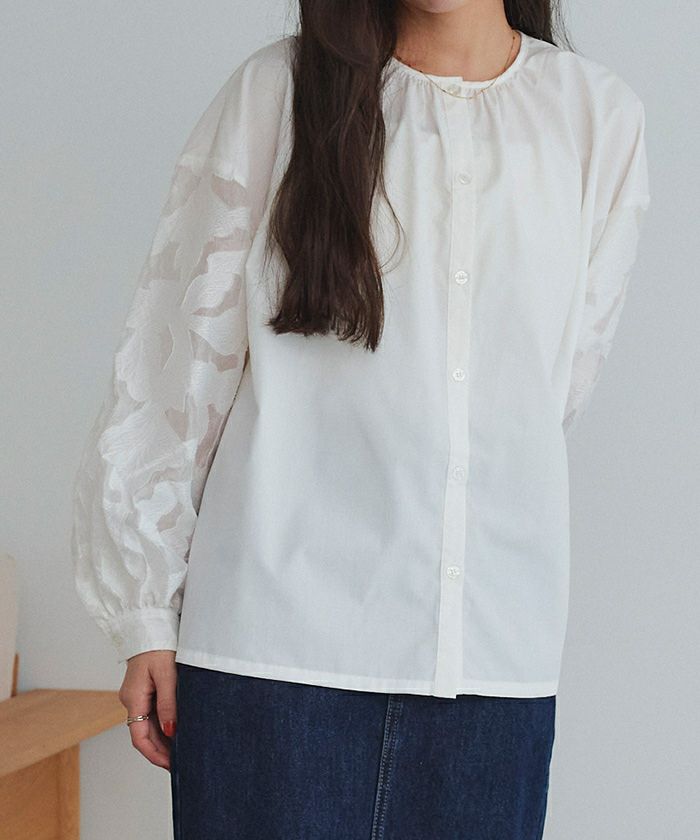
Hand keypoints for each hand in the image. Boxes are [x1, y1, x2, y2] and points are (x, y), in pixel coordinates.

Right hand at [119, 650, 177, 770]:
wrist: (151, 625)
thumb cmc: (158, 646)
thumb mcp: (166, 675)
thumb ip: (168, 704)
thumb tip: (170, 732)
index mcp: (133, 698)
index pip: (139, 737)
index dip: (154, 754)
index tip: (171, 765)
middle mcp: (132, 699)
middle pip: (144, 733)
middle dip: (161, 750)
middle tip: (181, 762)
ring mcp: (137, 694)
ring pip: (148, 724)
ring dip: (163, 738)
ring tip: (182, 749)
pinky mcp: (145, 689)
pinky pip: (152, 713)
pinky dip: (163, 724)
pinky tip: (177, 730)